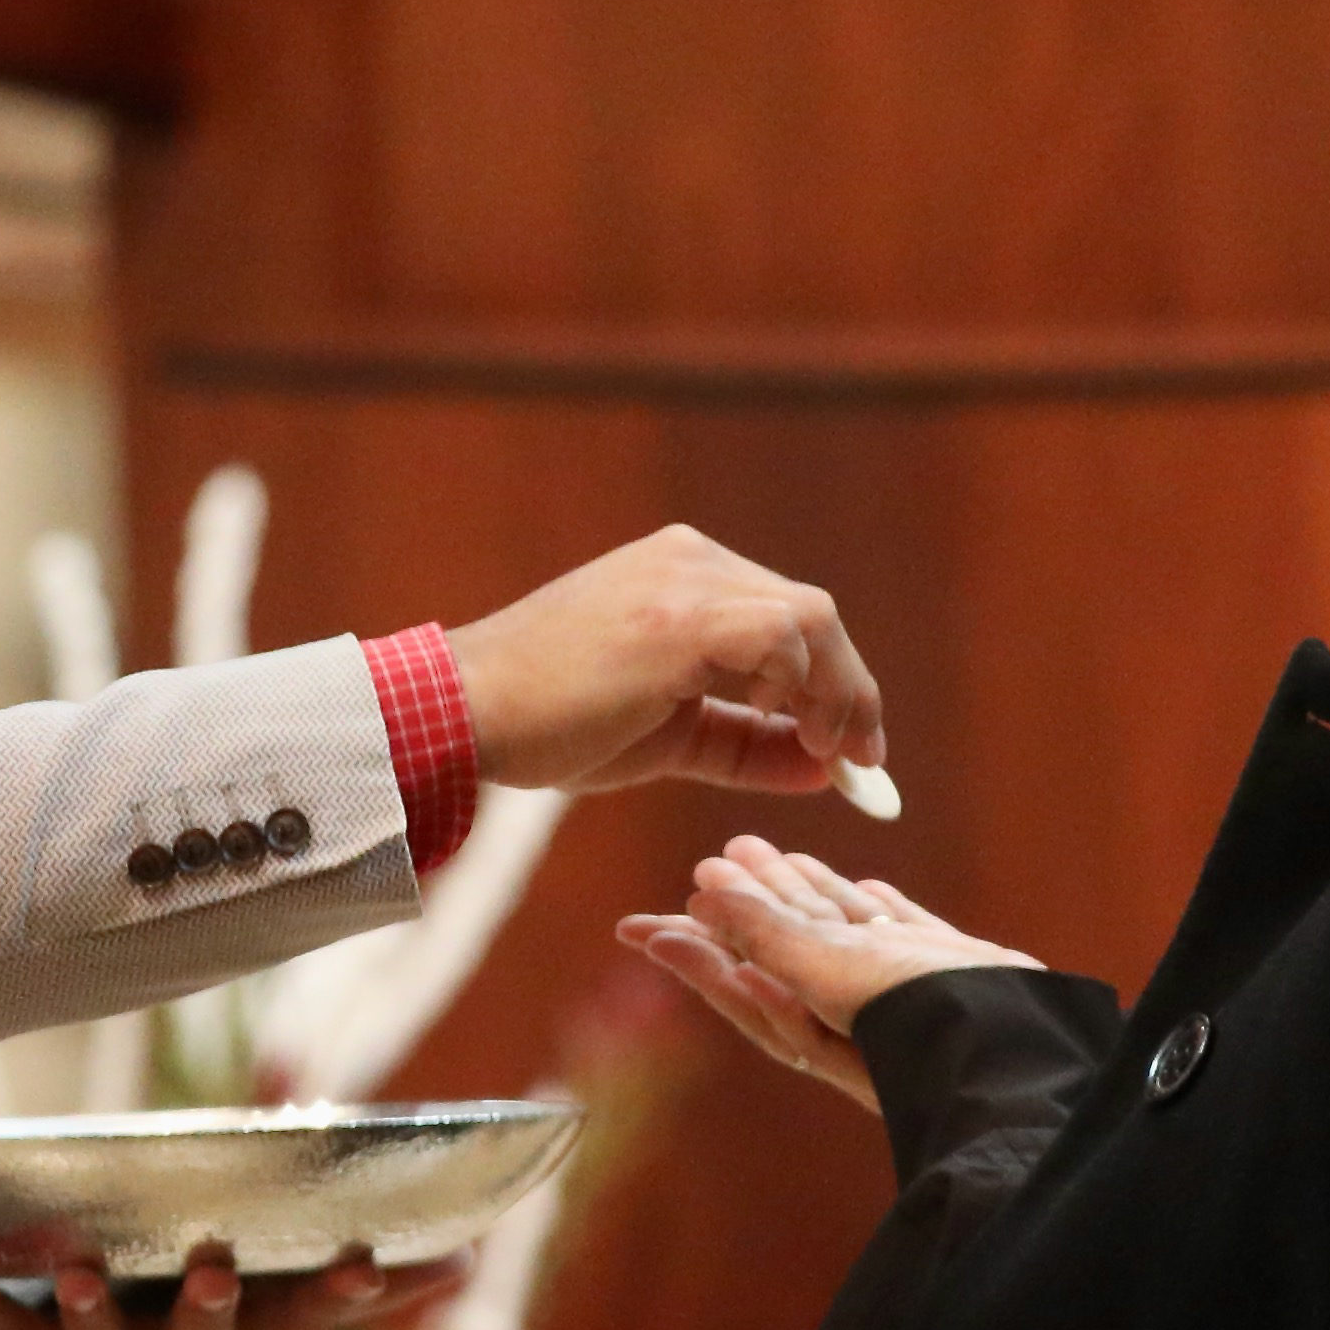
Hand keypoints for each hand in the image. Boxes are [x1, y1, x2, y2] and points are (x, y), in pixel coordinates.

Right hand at [449, 526, 890, 800]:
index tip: (853, 750)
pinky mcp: (678, 617)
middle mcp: (693, 561)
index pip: (790, 618)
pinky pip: (780, 635)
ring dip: (837, 692)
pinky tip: (781, 723)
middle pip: (813, 614)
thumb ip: (745, 743)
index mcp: (686, 574)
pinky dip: (801, 684)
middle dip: (852, 691)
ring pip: (810, 619)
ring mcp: (685, 581)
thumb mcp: (669, 737)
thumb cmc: (552, 726)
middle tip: (863, 761)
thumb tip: (823, 768)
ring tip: (828, 751)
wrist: (466, 712)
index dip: (836, 684)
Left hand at [613, 836, 1040, 1116]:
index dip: (692, 953)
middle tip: (708, 866)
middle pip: (783, 946)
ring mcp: (902, 983)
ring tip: (779, 858)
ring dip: (807, 895)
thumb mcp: (827, 975)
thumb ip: (767, 934)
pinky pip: (903, 933)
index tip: (642, 928)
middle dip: (745, 906)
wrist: (1018, 1052)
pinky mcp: (952, 970)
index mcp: (810, 1013)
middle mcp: (851, 1000)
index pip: (737, 973)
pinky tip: (875, 890)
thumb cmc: (917, 1022)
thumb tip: (702, 895)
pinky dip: (880, 909)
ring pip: (843, 931)